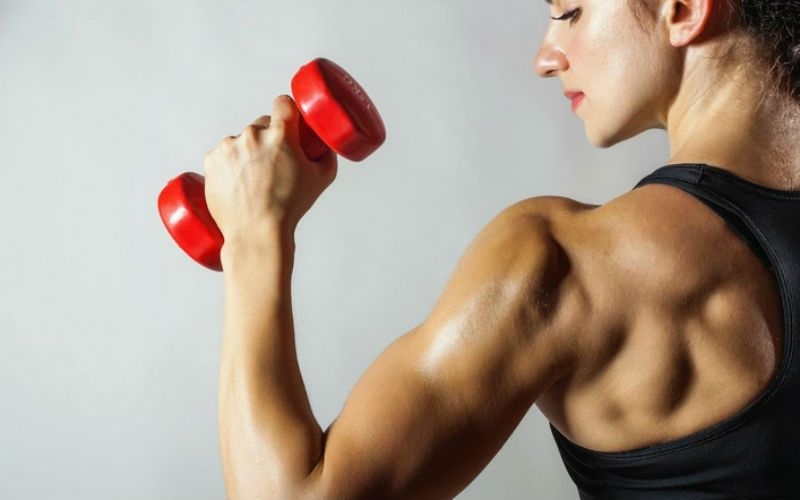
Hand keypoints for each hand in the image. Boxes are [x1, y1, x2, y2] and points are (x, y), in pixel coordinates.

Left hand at [202, 94, 337, 240]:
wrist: (256, 232)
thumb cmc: (288, 208)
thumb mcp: (321, 179)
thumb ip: (326, 156)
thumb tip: (324, 145)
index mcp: (280, 135)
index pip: (283, 103)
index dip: (287, 112)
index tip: (287, 121)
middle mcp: (252, 135)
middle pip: (261, 124)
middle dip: (268, 139)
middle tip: (274, 163)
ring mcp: (228, 147)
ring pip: (241, 140)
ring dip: (247, 152)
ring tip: (255, 180)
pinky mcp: (211, 160)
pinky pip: (223, 154)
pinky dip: (230, 165)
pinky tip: (239, 182)